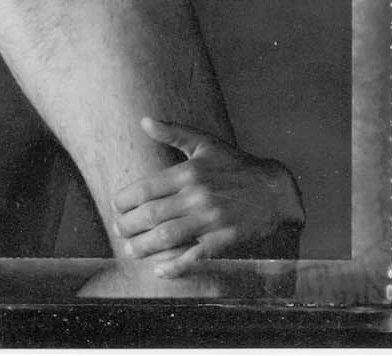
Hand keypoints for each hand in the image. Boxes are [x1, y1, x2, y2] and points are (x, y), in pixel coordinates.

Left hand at [112, 118, 305, 276]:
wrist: (275, 190)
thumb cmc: (236, 165)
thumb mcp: (205, 143)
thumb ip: (173, 133)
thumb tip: (144, 120)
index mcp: (189, 173)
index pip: (146, 188)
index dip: (125, 200)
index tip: (116, 206)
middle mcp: (197, 197)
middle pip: (152, 214)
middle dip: (129, 224)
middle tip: (119, 229)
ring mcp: (210, 221)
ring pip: (168, 236)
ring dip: (145, 245)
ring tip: (131, 250)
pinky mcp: (224, 241)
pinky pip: (195, 256)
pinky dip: (176, 265)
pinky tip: (160, 270)